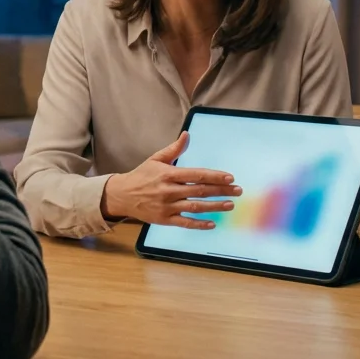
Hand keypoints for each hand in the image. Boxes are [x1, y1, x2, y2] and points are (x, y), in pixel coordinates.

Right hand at [100, 132, 240, 228]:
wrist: (122, 195)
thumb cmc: (141, 176)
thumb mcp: (156, 159)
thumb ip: (174, 149)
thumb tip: (187, 134)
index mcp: (168, 174)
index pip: (196, 174)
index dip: (215, 176)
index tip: (230, 177)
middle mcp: (169, 190)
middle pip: (200, 191)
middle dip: (221, 190)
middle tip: (238, 191)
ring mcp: (167, 206)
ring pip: (196, 207)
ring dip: (215, 206)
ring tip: (230, 205)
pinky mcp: (164, 219)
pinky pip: (185, 223)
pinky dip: (199, 224)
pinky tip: (213, 223)